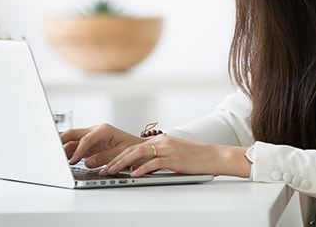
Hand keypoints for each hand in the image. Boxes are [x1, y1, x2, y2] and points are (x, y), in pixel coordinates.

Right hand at [60, 123, 142, 168]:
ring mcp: (91, 137)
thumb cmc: (132, 147)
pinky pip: (75, 147)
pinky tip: (63, 160)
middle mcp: (96, 131)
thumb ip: (104, 157)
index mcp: (104, 130)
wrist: (138, 147)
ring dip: (63, 148)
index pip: (85, 139)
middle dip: (61, 141)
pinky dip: (68, 152)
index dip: (77, 151)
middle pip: (73, 134)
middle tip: (51, 151)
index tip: (72, 161)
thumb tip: (88, 162)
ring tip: (55, 159)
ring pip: (72, 140)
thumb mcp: (121, 152)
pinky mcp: (90, 144)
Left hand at [99, 135, 250, 178]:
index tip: (106, 164)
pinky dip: (141, 169)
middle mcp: (162, 142)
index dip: (117, 155)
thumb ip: (156, 159)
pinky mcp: (174, 159)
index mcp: (160, 140)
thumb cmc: (194, 158)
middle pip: (132, 149)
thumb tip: (138, 169)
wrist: (213, 156)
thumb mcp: (172, 155)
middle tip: (102, 169)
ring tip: (112, 171)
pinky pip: (154, 163)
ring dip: (122, 163)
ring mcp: (168, 149)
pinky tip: (133, 175)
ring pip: (139, 154)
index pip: (133, 146)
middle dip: (114, 159)